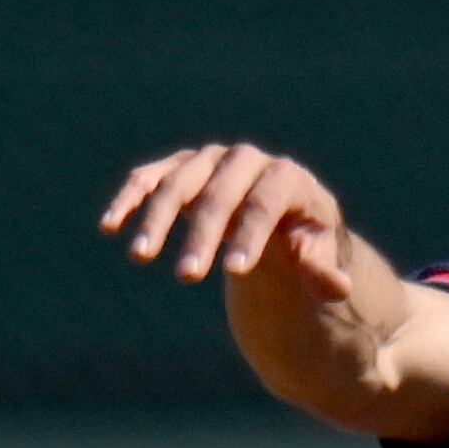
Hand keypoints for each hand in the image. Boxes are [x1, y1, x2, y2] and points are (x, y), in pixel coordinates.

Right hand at [100, 143, 353, 297]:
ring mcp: (211, 161)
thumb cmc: (304, 237)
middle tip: (187, 276)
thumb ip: (323, 270)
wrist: (278, 213)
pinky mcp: (181, 168)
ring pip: (178, 182)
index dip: (250, 235)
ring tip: (141, 256)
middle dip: (203, 234)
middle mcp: (247, 160)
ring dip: (157, 218)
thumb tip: (337, 287)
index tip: (233, 272)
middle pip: (220, 193)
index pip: (266, 202)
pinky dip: (130, 198)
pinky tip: (110, 226)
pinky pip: (150, 178)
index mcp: (288, 178)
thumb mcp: (319, 254)